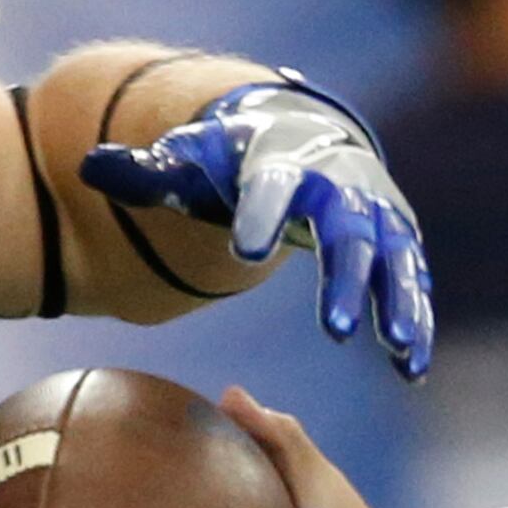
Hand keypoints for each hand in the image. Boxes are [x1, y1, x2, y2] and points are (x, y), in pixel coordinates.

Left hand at [81, 74, 435, 378]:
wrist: (307, 138)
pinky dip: (416, 321)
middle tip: (335, 330)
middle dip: (345, 277)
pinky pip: (411, 284)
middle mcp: (339, 187)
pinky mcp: (398, 241)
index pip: (271, 187)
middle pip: (346, 232)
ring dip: (395, 304)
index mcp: (282, 164)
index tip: (247, 248)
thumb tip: (91, 167)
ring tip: (394, 349)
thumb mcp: (193, 161)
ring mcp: (377, 215)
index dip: (261, 214)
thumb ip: (149, 173)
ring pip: (393, 260)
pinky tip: (410, 369)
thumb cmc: (237, 163)